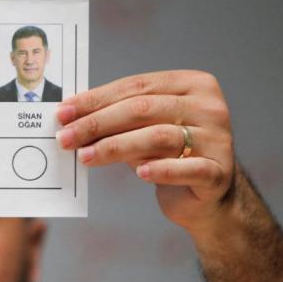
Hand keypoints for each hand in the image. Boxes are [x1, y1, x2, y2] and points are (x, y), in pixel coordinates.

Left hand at [56, 70, 233, 231]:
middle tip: (66, 137)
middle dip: (98, 123)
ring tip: (85, 156)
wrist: (207, 197)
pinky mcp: (219, 173)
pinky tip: (140, 173)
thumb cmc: (169, 156)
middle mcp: (209, 107)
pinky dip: (162, 170)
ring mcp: (218, 139)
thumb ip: (117, 119)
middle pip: (143, 109)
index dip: (96, 99)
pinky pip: (188, 169)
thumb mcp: (144, 130)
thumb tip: (70, 117)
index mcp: (192, 84)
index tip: (63, 113)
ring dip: (115, 147)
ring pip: (159, 137)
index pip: (136, 87)